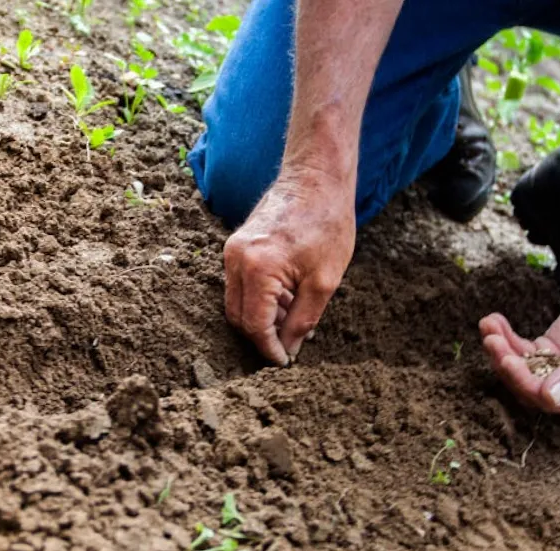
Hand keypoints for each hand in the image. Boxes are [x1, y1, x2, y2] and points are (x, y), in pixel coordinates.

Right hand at [223, 175, 355, 364]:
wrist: (316, 179)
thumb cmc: (327, 224)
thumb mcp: (324, 281)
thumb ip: (303, 320)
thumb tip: (289, 349)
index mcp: (257, 268)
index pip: (254, 325)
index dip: (269, 349)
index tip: (285, 362)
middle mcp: (236, 260)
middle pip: (238, 317)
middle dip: (262, 336)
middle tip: (290, 345)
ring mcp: (232, 251)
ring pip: (237, 302)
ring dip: (261, 317)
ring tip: (294, 317)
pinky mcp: (236, 246)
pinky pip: (240, 284)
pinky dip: (259, 299)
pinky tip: (287, 298)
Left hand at [479, 284, 559, 413]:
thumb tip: (551, 398)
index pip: (550, 401)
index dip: (526, 383)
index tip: (509, 360)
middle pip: (528, 386)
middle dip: (507, 364)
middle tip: (492, 341)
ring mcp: (556, 370)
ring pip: (520, 367)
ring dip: (501, 349)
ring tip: (488, 326)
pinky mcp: (547, 351)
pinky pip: (521, 349)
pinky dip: (505, 336)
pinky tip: (492, 321)